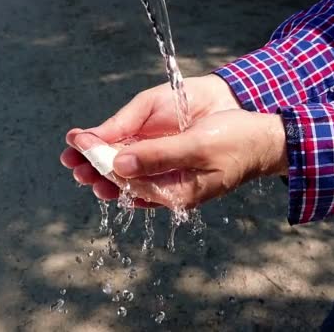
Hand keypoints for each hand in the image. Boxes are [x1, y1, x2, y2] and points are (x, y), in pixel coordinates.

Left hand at [60, 75, 287, 207]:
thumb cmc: (235, 140)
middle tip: (70, 159)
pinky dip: (125, 163)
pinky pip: (144, 173)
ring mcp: (173, 184)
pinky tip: (107, 157)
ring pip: (131, 177)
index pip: (128, 181)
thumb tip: (118, 164)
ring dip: (106, 166)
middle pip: (125, 183)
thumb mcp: (197, 146)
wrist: (264, 140)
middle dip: (96, 169)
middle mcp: (171, 193)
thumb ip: (158, 156)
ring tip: (79, 158)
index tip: (80, 145)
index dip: (101, 162)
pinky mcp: (175, 173)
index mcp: (177, 193)